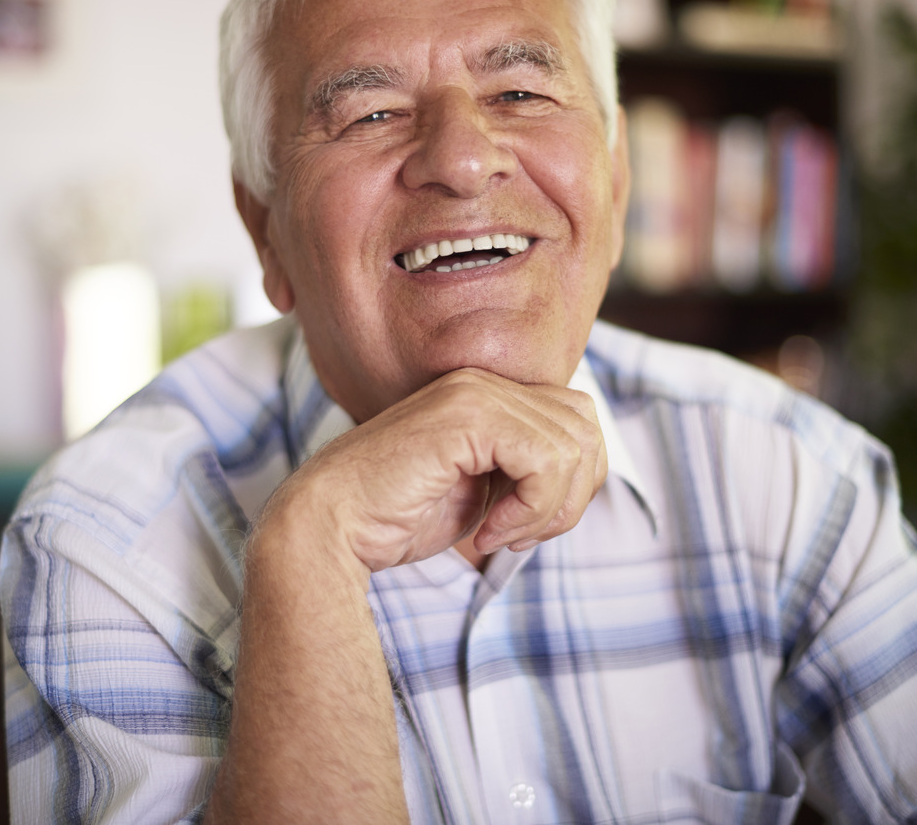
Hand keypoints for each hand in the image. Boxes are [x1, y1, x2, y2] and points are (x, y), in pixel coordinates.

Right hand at [272, 367, 607, 572]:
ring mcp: (476, 391)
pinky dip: (532, 508)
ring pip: (574, 445)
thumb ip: (526, 471)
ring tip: (504, 534)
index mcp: (488, 393)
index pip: (577, 421)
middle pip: (585, 427)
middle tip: (520, 535)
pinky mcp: (468, 414)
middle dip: (570, 496)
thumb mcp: (482, 491)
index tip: (524, 526)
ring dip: (550, 508)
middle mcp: (485, 381)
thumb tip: (586, 476)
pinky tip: (491, 531)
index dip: (571, 483)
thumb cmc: (396, 517)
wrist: (330, 526)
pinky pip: (546, 460)